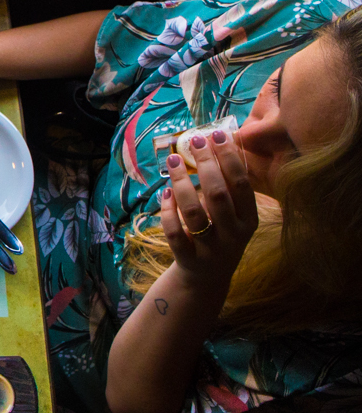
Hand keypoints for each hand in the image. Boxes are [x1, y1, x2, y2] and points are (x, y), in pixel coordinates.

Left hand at [160, 129, 257, 289]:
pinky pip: (174, 231)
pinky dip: (168, 210)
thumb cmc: (220, 234)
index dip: (230, 158)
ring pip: (194, 212)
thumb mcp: (234, 216)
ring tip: (172, 161)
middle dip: (205, 164)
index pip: (242, 185)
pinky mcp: (187, 258)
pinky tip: (164, 193)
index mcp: (248, 220)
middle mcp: (232, 235)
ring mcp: (210, 248)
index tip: (216, 135)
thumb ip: (227, 188)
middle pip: (218, 195)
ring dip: (181, 183)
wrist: (208, 277)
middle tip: (193, 141)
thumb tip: (213, 143)